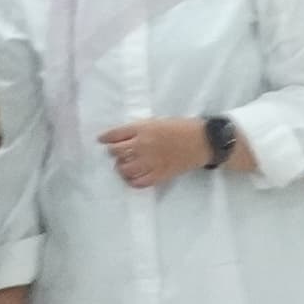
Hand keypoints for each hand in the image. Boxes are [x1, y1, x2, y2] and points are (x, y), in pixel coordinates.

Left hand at [100, 118, 216, 187]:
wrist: (201, 141)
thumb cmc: (181, 128)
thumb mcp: (157, 122)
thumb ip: (139, 129)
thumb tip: (122, 137)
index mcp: (142, 129)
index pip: (115, 134)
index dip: (105, 138)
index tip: (101, 140)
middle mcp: (143, 145)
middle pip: (116, 152)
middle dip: (113, 152)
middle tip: (116, 153)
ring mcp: (151, 161)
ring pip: (124, 169)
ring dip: (121, 167)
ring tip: (124, 165)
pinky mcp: (159, 174)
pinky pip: (138, 182)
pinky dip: (132, 181)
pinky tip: (133, 177)